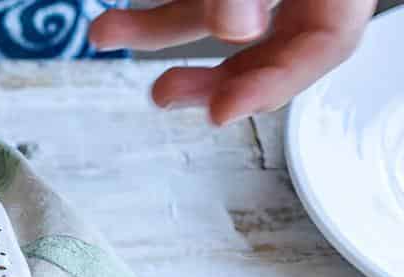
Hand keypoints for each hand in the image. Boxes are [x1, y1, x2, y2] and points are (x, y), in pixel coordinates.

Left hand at [90, 1, 376, 124]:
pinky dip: (156, 5)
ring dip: (156, 30)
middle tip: (161, 95)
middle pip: (266, 44)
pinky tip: (114, 14)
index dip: (274, 85)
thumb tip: (235, 30)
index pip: (327, 47)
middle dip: (207, 74)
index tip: (220, 113)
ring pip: (217, 15)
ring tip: (103, 33)